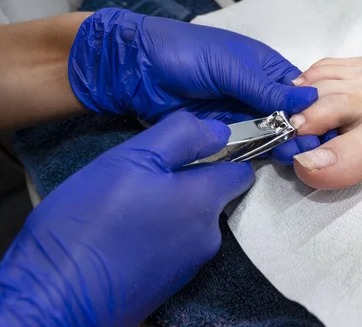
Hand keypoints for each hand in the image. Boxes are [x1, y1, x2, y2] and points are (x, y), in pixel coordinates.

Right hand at [0, 112, 253, 326]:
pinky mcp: (170, 283)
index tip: (194, 146)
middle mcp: (208, 236)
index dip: (223, 152)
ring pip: (190, 219)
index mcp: (204, 202)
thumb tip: (219, 129)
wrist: (54, 298)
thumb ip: (181, 137)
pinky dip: (158, 233)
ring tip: (126, 205)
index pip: (240, 170)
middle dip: (186, 180)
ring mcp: (190, 264)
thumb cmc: (88, 224)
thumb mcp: (130, 160)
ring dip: (169, 207)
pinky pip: (174, 244)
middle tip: (142, 176)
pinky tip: (125, 232)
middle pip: (212, 195)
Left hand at [67, 8, 328, 162]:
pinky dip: (259, 153)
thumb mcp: (231, 67)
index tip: (326, 128)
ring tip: (296, 157)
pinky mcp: (220, 133)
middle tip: (312, 149)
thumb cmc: (186, 55)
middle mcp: (255, 92)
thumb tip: (311, 100)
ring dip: (283, 145)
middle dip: (301, 131)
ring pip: (269, 134)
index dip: (314, 109)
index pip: (298, 91)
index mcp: (263, 67)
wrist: (136, 68)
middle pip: (287, 116)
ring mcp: (238, 114)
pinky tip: (273, 161)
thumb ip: (267, 88)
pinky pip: (245, 146)